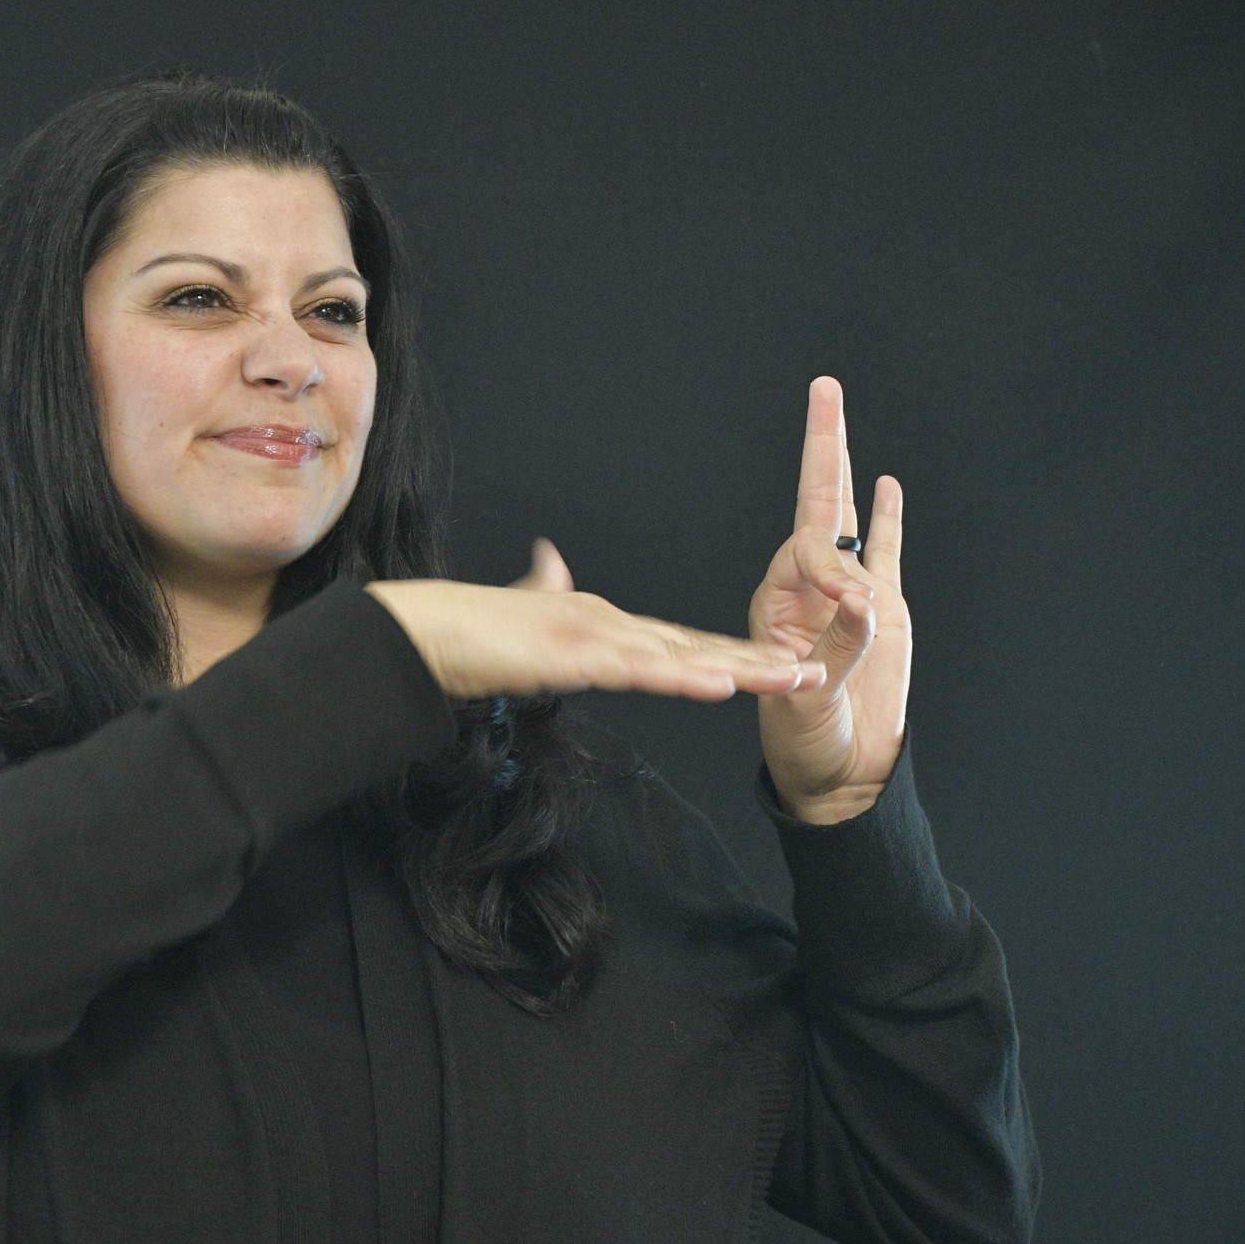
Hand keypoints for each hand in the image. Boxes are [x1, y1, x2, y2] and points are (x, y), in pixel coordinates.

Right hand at [366, 540, 826, 703]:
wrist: (429, 628)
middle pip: (696, 647)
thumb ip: (542, 588)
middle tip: (815, 672)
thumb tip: (548, 558)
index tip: (774, 664)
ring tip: (794, 680)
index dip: (729, 654)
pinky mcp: (576, 654)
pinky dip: (683, 676)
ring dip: (741, 669)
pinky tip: (721, 684)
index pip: (678, 643)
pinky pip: (640, 669)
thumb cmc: (470, 628)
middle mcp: (609, 622)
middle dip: (756, 661)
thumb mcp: (522, 611)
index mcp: (601, 621)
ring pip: (682, 656)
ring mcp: (595, 635)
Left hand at [749, 376, 911, 823]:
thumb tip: (865, 601)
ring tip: (835, 414)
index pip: (808, 554)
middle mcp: (807, 589)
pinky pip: (882, 552)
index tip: (859, 606)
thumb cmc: (806, 745)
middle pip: (817, 505)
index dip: (834, 568)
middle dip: (821, 449)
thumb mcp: (810, 704)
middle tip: (824, 391)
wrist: (836, 774)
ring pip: (847, 519)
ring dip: (845, 469)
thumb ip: (838, 652)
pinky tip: (885, 484)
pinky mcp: (883, 612)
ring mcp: (846, 595)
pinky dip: (884, 518)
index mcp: (777, 605)